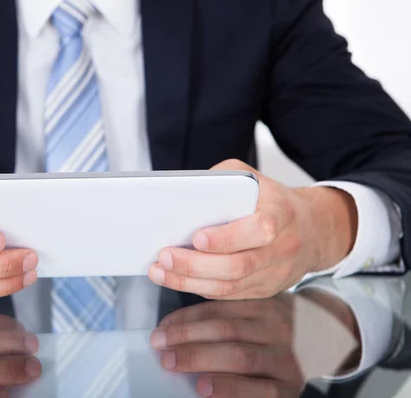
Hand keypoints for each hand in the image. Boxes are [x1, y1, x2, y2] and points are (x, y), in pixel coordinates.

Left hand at [148, 159, 357, 298]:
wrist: (313, 229)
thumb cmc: (273, 200)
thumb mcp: (253, 178)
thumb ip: (223, 179)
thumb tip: (186, 192)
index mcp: (282, 213)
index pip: (259, 229)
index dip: (227, 238)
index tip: (196, 238)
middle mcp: (284, 246)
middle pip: (239, 265)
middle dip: (195, 264)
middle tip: (164, 256)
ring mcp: (276, 273)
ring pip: (231, 286)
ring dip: (190, 282)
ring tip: (160, 272)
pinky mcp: (266, 289)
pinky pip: (230, 294)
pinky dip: (200, 288)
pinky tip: (177, 279)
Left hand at [150, 292, 360, 396]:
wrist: (328, 339)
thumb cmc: (277, 326)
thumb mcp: (257, 309)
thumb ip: (225, 313)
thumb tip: (173, 327)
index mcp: (263, 304)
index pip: (217, 309)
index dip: (185, 319)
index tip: (161, 328)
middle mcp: (277, 327)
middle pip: (225, 329)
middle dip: (186, 338)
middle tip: (160, 346)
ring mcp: (286, 357)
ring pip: (239, 356)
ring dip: (200, 360)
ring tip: (172, 362)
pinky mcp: (290, 386)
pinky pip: (258, 389)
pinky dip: (228, 388)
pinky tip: (205, 387)